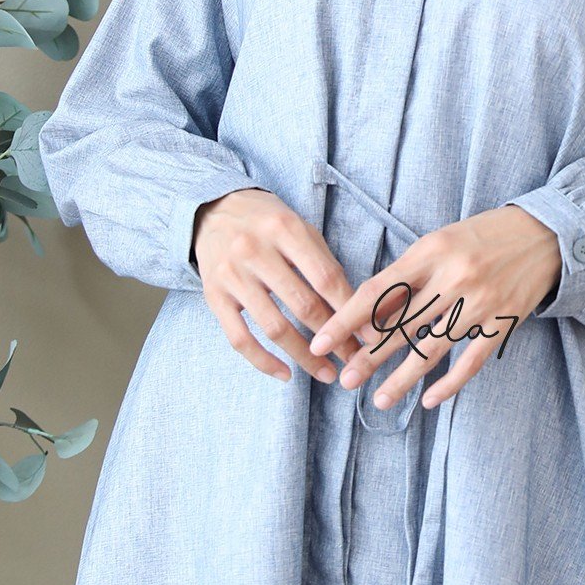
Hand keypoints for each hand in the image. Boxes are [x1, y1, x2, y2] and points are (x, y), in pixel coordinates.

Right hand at [192, 187, 365, 383]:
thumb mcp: (299, 227)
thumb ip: (324, 263)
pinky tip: (285, 374)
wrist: (213, 211)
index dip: (351, 310)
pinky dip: (263, 361)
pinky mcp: (213, 296)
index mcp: (285, 229)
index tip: (370, 335)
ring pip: (274, 327)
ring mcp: (232, 275)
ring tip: (327, 373)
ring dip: (305, 357)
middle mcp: (255, 251)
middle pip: (303, 305)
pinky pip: (239, 338)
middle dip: (334, 339)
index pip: (325, 278)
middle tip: (355, 360)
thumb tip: (356, 310)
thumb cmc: (268, 222)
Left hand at [307, 203, 562, 413]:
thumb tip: (367, 314)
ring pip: (432, 349)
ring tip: (379, 400)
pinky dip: (449, 384)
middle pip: (401, 326)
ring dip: (402, 379)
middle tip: (345, 379)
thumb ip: (407, 276)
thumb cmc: (483, 236)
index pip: (377, 292)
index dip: (345, 320)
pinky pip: (470, 362)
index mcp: (431, 252)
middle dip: (369, 356)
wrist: (546, 235)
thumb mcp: (439, 242)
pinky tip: (429, 400)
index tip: (320, 341)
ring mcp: (480, 303)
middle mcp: (454, 278)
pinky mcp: (502, 323)